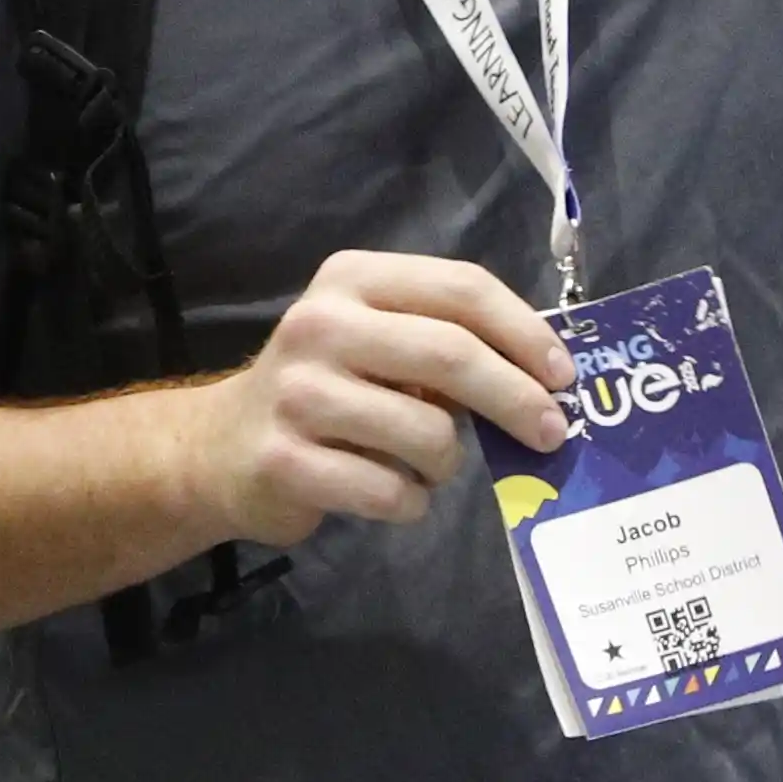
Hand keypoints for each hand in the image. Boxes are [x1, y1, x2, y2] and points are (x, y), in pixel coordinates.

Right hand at [170, 248, 570, 542]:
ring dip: (449, 463)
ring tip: (429, 464)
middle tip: (551, 433)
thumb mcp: (377, 340)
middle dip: (516, 399)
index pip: (461, 288)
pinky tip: (395, 494)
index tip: (563, 375)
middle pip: (451, 354)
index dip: (524, 332)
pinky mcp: (286, 461)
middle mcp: (320, 325)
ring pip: (427, 434)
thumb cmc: (325, 389)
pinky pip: (390, 491)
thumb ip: (447, 342)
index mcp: (353, 279)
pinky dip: (411, 502)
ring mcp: (298, 394)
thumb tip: (545, 379)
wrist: (219, 448)